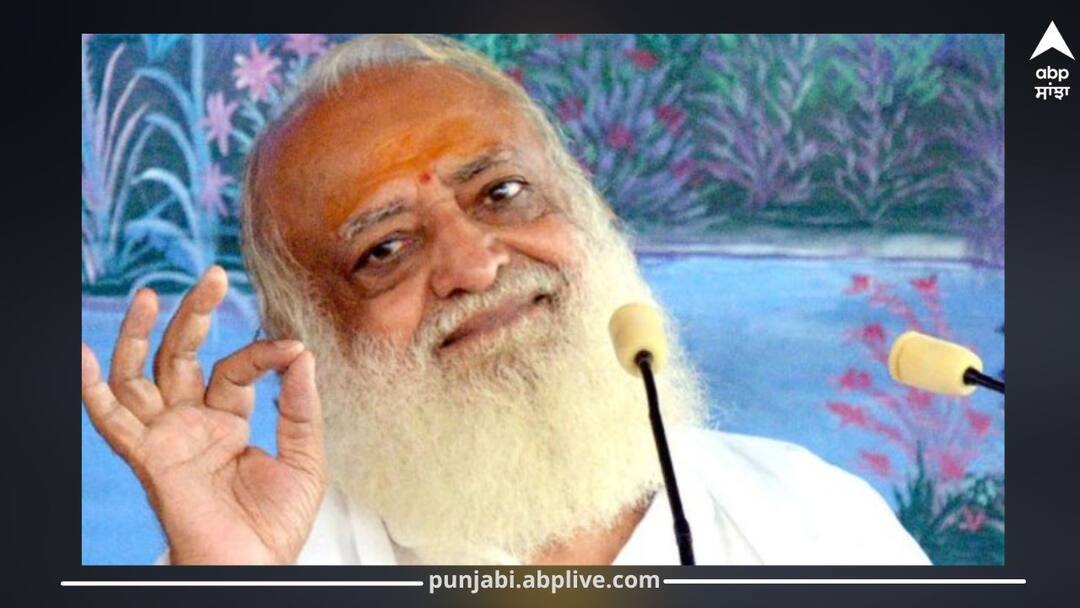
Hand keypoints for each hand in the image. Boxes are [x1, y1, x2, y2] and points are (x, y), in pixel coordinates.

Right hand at [81, 266, 326, 564]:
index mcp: (229, 421)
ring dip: (140, 336)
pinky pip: (112, 421)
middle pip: (182, 356)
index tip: (294, 348)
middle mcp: (192, 423)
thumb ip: (300, 407)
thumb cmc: (276, 524)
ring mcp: (167, 437)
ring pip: (141, 375)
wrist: (256, 566)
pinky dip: (93, 390)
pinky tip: (84, 357)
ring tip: (149, 294)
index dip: (263, 353)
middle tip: (211, 276)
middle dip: (194, 315)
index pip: (236, 368)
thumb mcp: (304, 456)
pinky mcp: (149, 458)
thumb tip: (302, 354)